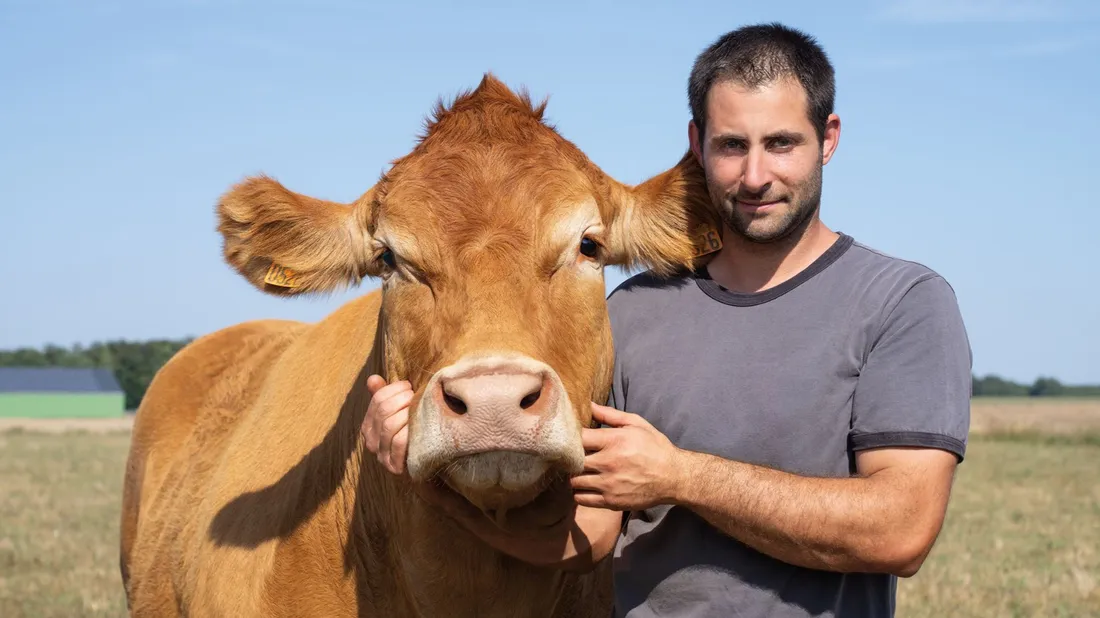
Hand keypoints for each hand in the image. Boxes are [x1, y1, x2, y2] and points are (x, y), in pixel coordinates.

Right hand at [361, 375, 411, 474]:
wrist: (422, 464)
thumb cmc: (409, 433)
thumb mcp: (396, 413)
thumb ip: (383, 396)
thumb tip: (373, 378)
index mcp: (368, 425)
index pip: (377, 400)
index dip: (393, 389)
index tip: (409, 385)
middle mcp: (371, 441)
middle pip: (383, 412)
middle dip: (402, 399)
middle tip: (416, 395)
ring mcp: (381, 455)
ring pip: (389, 426)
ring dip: (406, 413)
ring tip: (418, 407)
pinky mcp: (393, 466)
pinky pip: (399, 444)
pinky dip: (408, 432)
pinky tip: (418, 425)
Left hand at [570, 402, 685, 510]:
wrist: (673, 477)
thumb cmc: (655, 448)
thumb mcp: (636, 424)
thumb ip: (610, 414)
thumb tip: (589, 404)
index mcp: (614, 441)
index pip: (579, 438)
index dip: (572, 437)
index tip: (574, 439)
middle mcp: (608, 463)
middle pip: (573, 461)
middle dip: (571, 458)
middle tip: (574, 457)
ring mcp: (608, 484)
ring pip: (574, 481)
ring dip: (574, 476)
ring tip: (581, 471)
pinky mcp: (611, 501)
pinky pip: (582, 498)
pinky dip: (579, 493)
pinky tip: (586, 485)